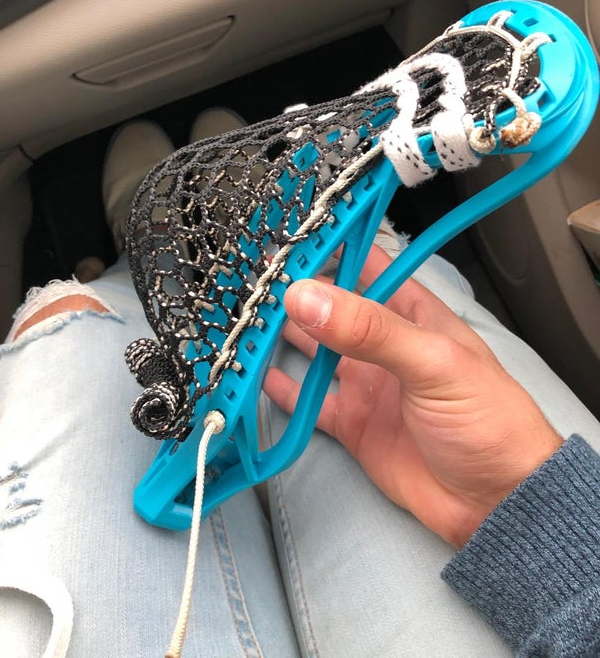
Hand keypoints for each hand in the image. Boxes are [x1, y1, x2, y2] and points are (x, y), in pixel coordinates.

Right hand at [263, 246, 562, 546]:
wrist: (494, 501)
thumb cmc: (484, 418)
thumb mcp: (433, 363)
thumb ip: (369, 330)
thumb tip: (304, 296)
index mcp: (412, 315)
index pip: (367, 267)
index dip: (332, 249)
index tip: (287, 238)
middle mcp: (383, 343)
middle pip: (332, 307)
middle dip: (296, 292)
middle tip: (252, 280)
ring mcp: (366, 383)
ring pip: (314, 350)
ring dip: (285, 336)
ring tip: (245, 321)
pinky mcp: (352, 424)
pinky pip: (310, 402)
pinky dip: (284, 390)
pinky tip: (257, 376)